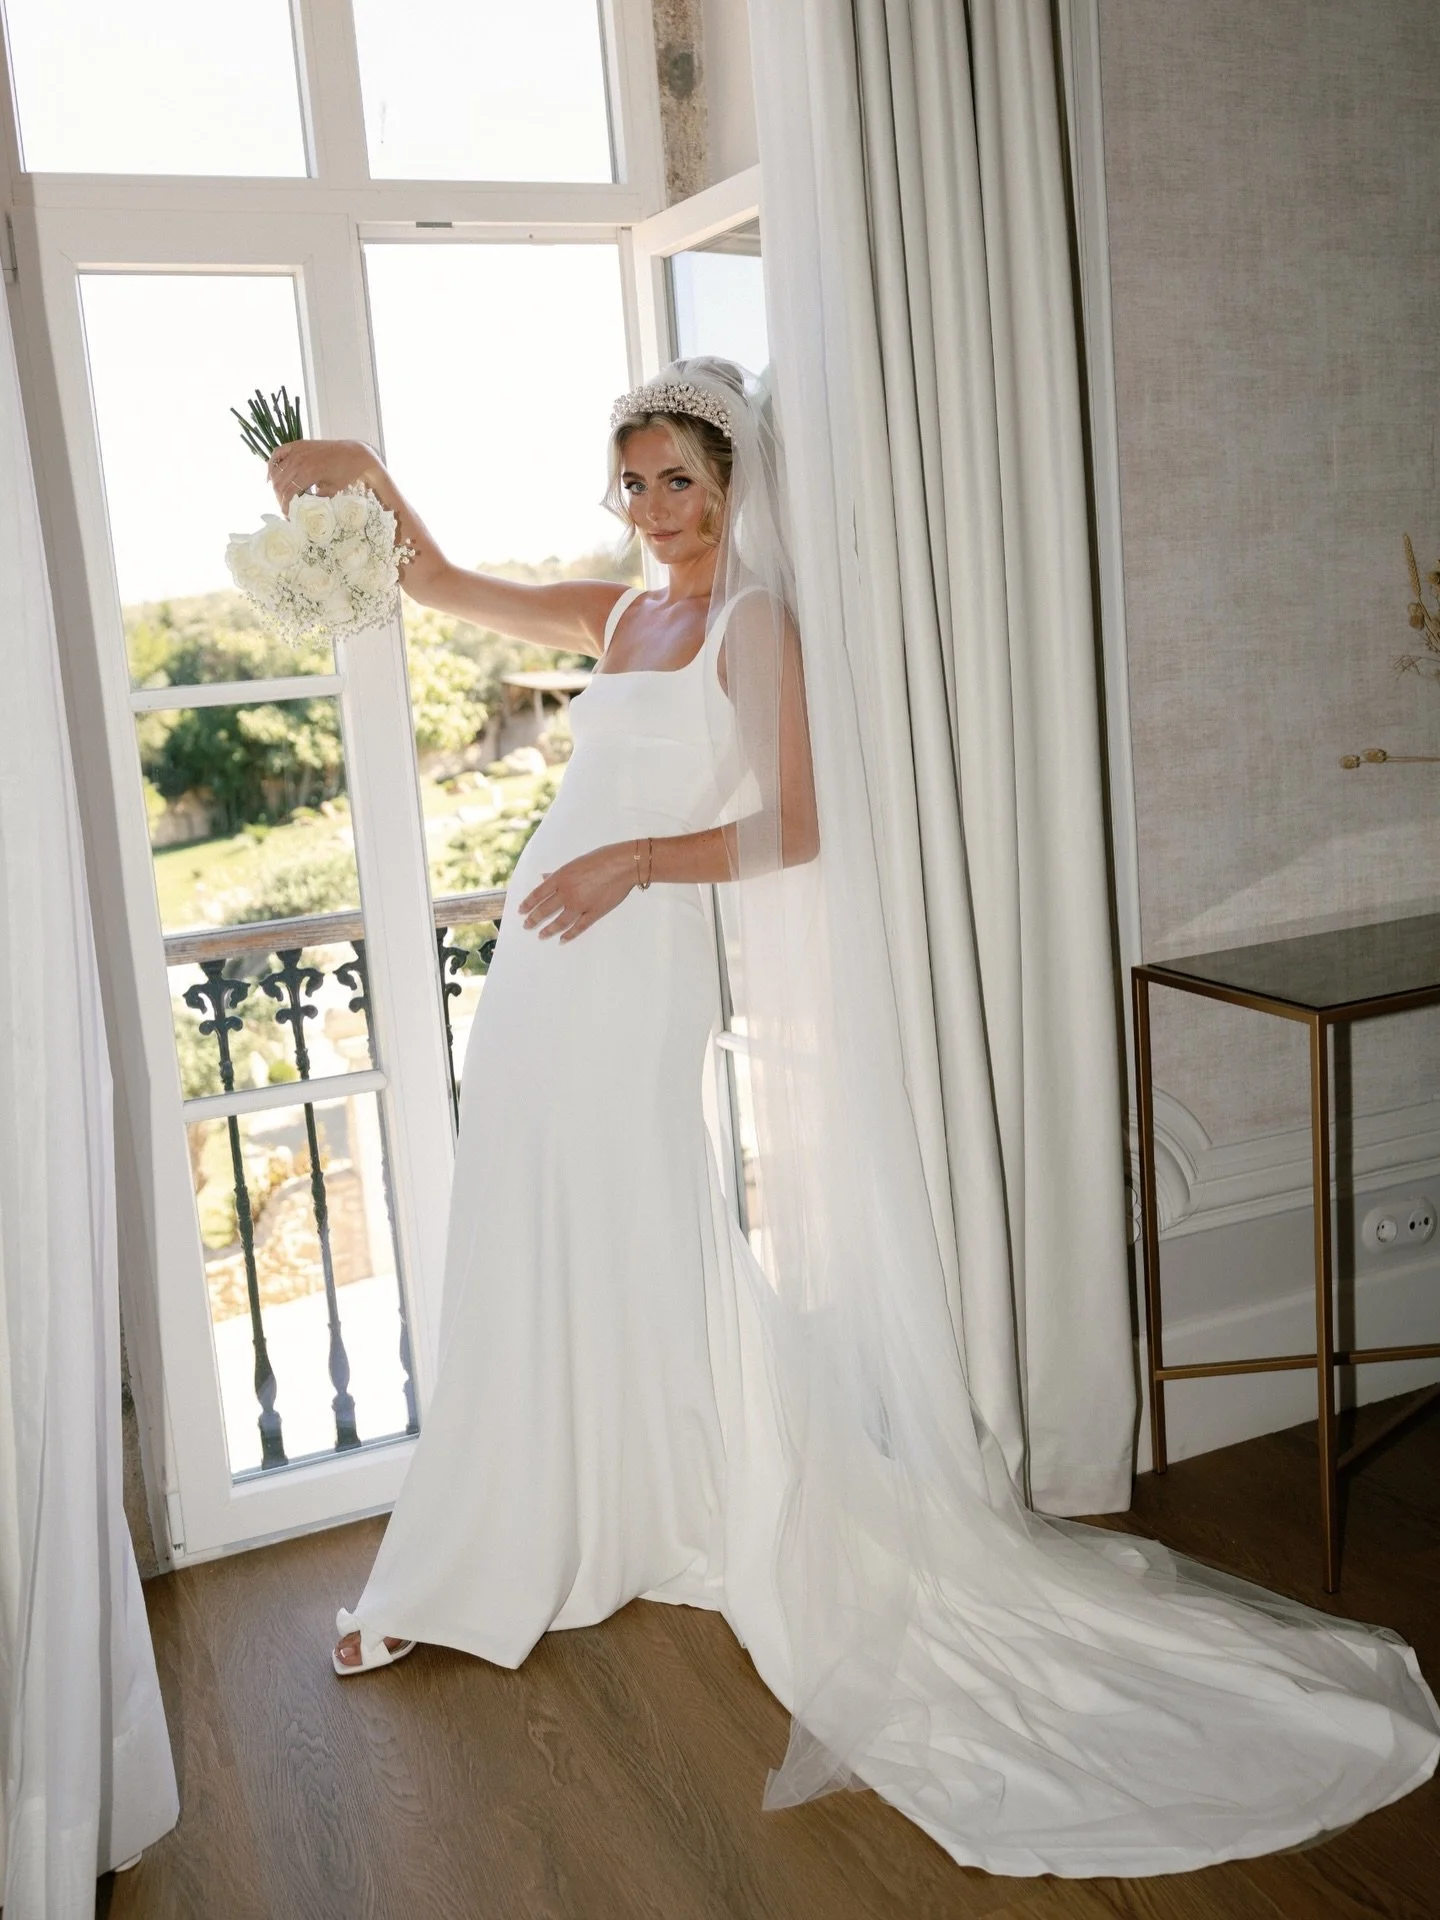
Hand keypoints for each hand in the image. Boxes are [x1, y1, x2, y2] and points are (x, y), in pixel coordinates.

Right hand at [267, 438, 379, 512]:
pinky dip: (271, 465)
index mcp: (308, 473)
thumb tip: (302, 509)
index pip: (288, 493)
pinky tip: (270, 478)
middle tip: (285, 509)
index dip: (285, 507)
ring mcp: (297, 450)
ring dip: (276, 486)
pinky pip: (277, 454)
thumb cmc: (346, 474)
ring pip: (276, 471)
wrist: (355, 454)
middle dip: (280, 499)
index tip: (288, 516)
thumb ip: (316, 500)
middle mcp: (299, 460)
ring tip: (281, 497)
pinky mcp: (298, 445)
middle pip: (279, 484)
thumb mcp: (333, 491)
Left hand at [519, 843, 637, 941]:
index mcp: (561, 878)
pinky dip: (569, 935)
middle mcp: (567, 892)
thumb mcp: (574, 862)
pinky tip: (562, 939)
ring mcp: (580, 904)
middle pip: (545, 910)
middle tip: (526, 926)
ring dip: (548, 930)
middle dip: (533, 919)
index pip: (538, 894)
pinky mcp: (594, 913)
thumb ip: (558, 873)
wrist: (623, 865)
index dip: (528, 903)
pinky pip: (578, 927)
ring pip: (559, 922)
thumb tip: (544, 877)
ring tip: (541, 935)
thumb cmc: (601, 858)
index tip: (521, 911)